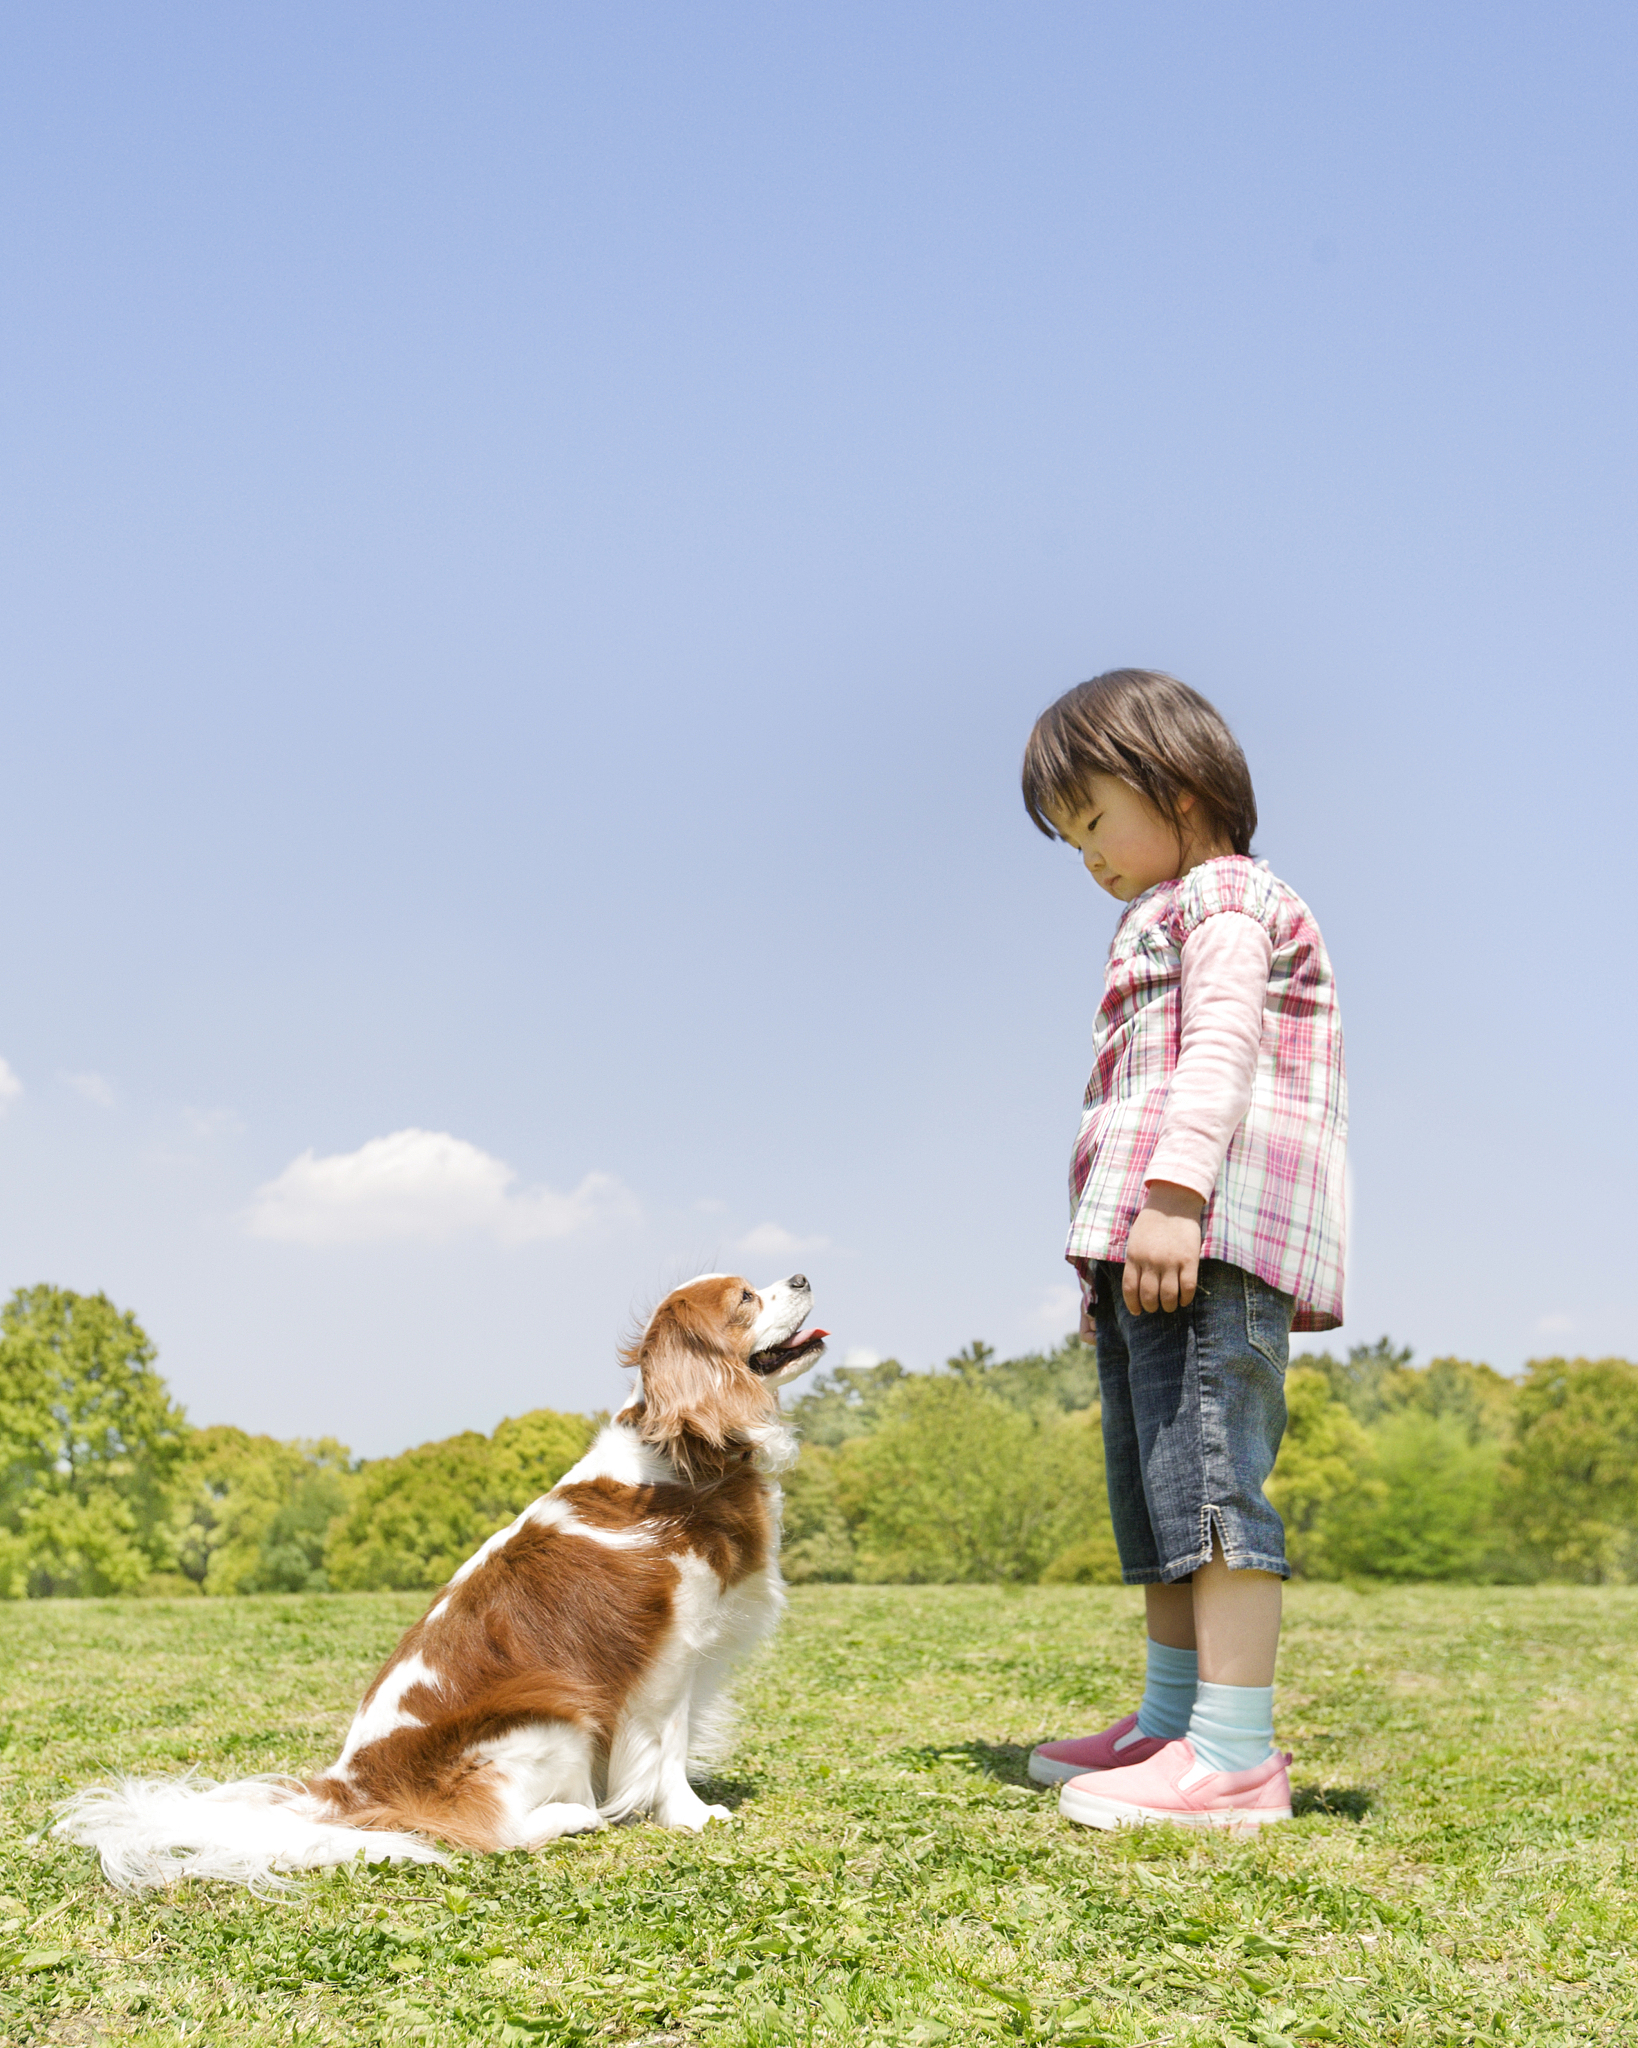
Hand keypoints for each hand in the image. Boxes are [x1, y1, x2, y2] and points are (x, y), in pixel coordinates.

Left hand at [1122, 1183, 1205, 1313]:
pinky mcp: (1189, 1260)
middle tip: (1155, 1307)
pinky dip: (1186, 1298)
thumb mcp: (1135, 1240)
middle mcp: (1151, 1261)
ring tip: (1170, 1305)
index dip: (1133, 1304)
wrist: (1173, 1202)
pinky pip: (1188, 1288)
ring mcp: (1170, 1262)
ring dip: (1168, 1306)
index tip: (1137, 1311)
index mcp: (1134, 1256)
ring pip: (1168, 1296)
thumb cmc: (1152, 1222)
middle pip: (1149, 1296)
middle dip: (1152, 1307)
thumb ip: (1135, 1261)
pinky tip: (1184, 1300)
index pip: (1130, 1289)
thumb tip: (1136, 1286)